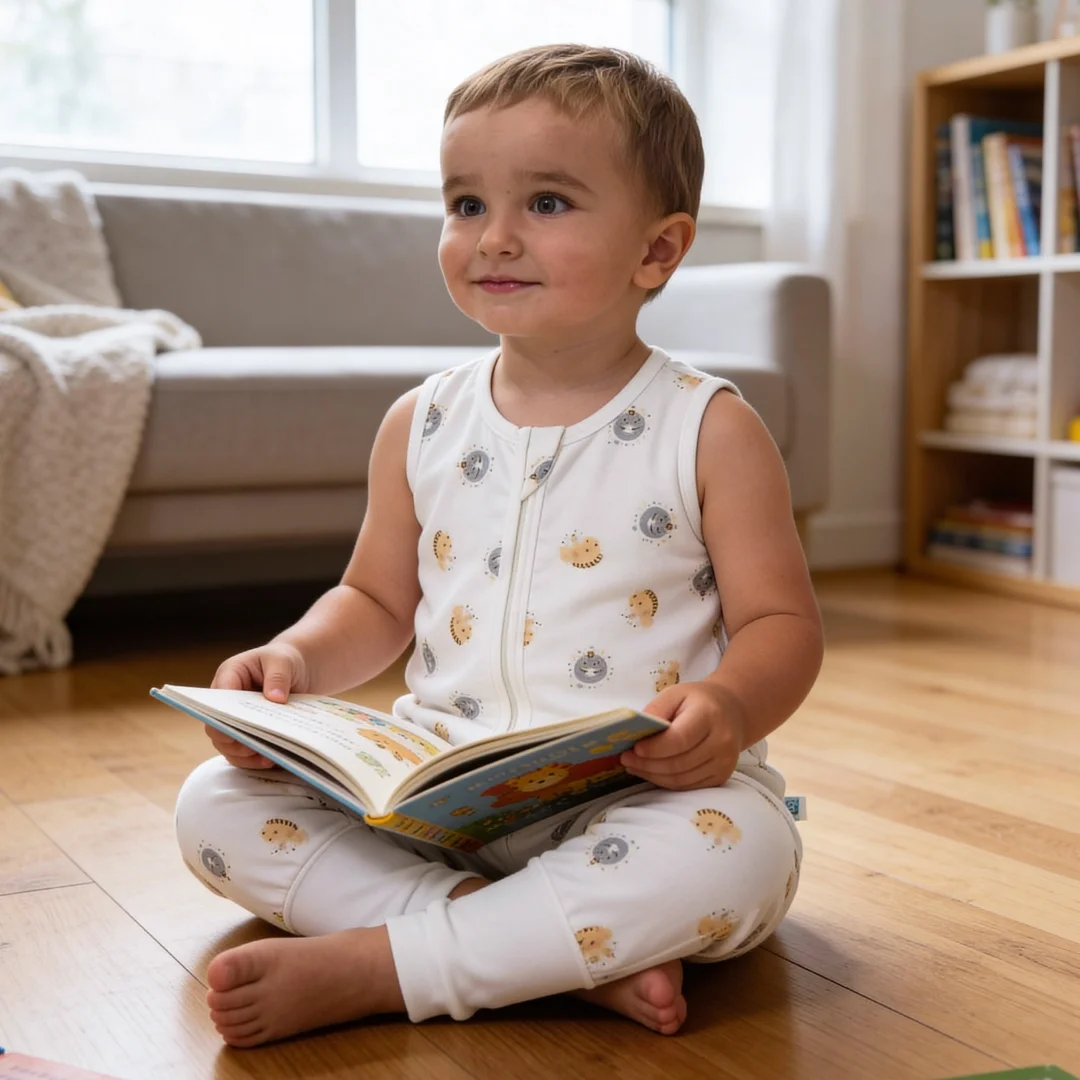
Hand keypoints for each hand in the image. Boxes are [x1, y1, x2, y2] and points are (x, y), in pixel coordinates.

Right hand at [205, 642, 309, 768]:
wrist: (299, 669)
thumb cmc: (285, 659)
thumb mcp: (283, 661)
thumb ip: (278, 676)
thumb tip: (275, 699)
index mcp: (229, 676)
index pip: (216, 700)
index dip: (222, 718)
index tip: (237, 730)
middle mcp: (226, 701)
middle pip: (217, 728)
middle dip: (233, 741)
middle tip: (253, 749)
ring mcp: (236, 719)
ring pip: (227, 745)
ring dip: (244, 755)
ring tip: (265, 759)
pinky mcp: (248, 732)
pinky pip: (243, 752)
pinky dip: (254, 760)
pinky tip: (271, 761)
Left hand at [621, 682, 746, 790]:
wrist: (731, 712)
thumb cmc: (697, 701)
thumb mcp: (675, 694)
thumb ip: (655, 710)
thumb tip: (634, 731)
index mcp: (709, 716)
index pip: (680, 739)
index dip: (655, 748)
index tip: (634, 748)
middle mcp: (722, 742)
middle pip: (679, 763)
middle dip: (647, 764)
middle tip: (626, 758)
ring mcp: (724, 763)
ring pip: (681, 779)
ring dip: (653, 776)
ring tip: (633, 766)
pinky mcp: (721, 777)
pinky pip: (688, 786)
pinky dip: (665, 782)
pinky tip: (650, 772)